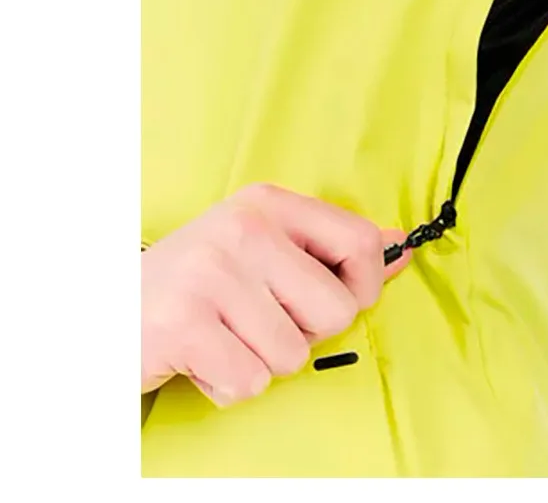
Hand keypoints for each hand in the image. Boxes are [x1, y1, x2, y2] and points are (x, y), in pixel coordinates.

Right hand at [141, 183, 409, 406]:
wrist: (104, 315)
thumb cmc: (197, 284)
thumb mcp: (263, 249)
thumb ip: (332, 249)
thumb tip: (402, 244)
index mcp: (268, 203)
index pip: (360, 242)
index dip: (364, 285)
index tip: (339, 297)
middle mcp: (243, 229)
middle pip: (336, 310)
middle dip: (307, 333)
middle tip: (259, 319)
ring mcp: (211, 274)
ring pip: (293, 355)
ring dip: (262, 362)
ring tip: (223, 335)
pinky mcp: (184, 325)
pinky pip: (250, 383)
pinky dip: (228, 384)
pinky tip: (200, 357)